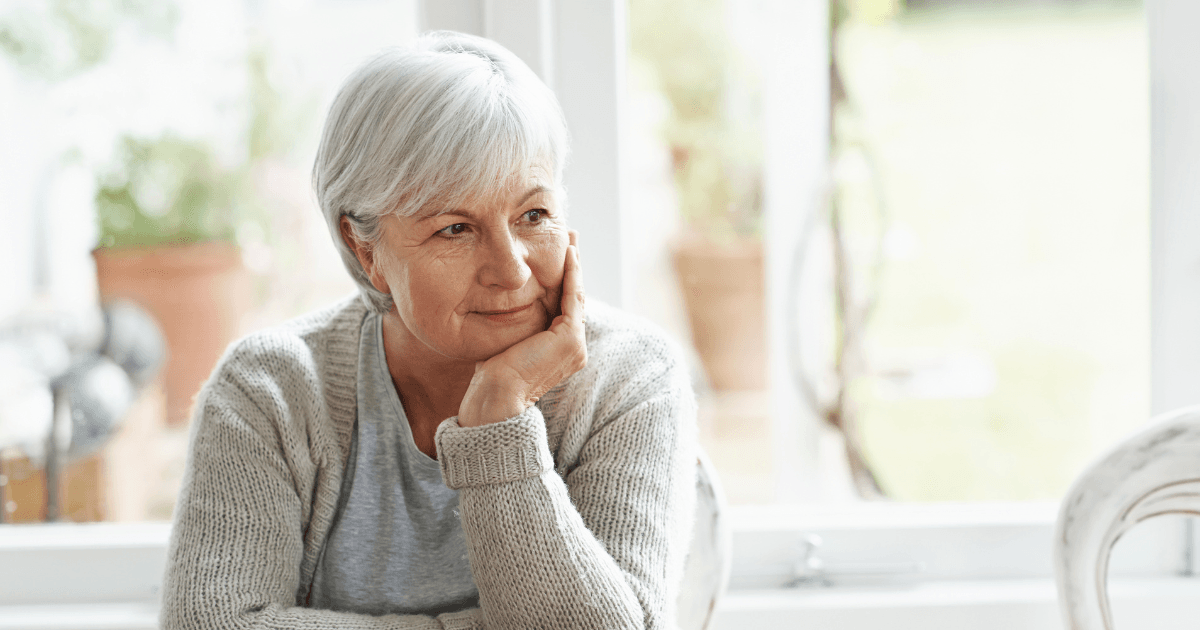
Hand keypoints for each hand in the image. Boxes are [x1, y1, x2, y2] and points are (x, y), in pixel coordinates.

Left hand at [457, 231, 586, 427]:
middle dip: (572, 266)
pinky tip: (569, 254)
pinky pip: (573, 298)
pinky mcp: (570, 339)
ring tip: (571, 240)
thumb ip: (512, 325)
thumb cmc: (491, 377)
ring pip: (576, 295)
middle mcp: (574, 348)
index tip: (558, 254)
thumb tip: (498, 306)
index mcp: (561, 350)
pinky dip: (572, 274)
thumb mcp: (505, 341)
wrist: (496, 399)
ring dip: (574, 265)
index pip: (563, 307)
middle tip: (570, 238)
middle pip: (574, 297)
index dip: (562, 279)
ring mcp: (575, 345)